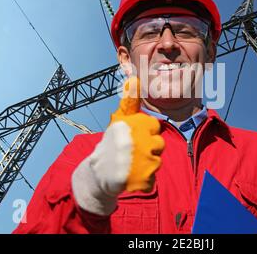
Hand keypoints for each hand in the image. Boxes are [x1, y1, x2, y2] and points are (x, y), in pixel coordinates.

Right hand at [109, 76, 164, 191]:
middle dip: (148, 148)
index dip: (145, 132)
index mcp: (131, 125)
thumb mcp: (120, 120)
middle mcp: (135, 142)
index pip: (154, 126)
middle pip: (159, 144)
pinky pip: (153, 179)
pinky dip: (143, 180)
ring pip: (158, 162)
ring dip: (147, 164)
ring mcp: (139, 162)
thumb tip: (134, 78)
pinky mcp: (141, 180)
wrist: (97, 174)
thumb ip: (130, 101)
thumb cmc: (112, 144)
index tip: (133, 137)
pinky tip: (131, 176)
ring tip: (131, 164)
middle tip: (132, 152)